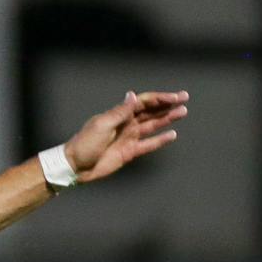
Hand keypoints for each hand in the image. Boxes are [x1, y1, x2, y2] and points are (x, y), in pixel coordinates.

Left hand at [60, 90, 188, 183]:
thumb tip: (133, 95)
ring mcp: (130, 137)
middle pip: (151, 111)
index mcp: (120, 113)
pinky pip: (149, 144)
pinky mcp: (130, 151)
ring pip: (153, 125)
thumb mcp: (103, 125)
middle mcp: (127, 122)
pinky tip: (172, 135)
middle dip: (168, 104)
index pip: (144, 102)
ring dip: (167, 118)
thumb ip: (120, 112)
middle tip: (184, 98)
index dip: (160, 98)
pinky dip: (160, 139)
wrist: (77, 165)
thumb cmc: (86, 143)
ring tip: (182, 112)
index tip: (175, 96)